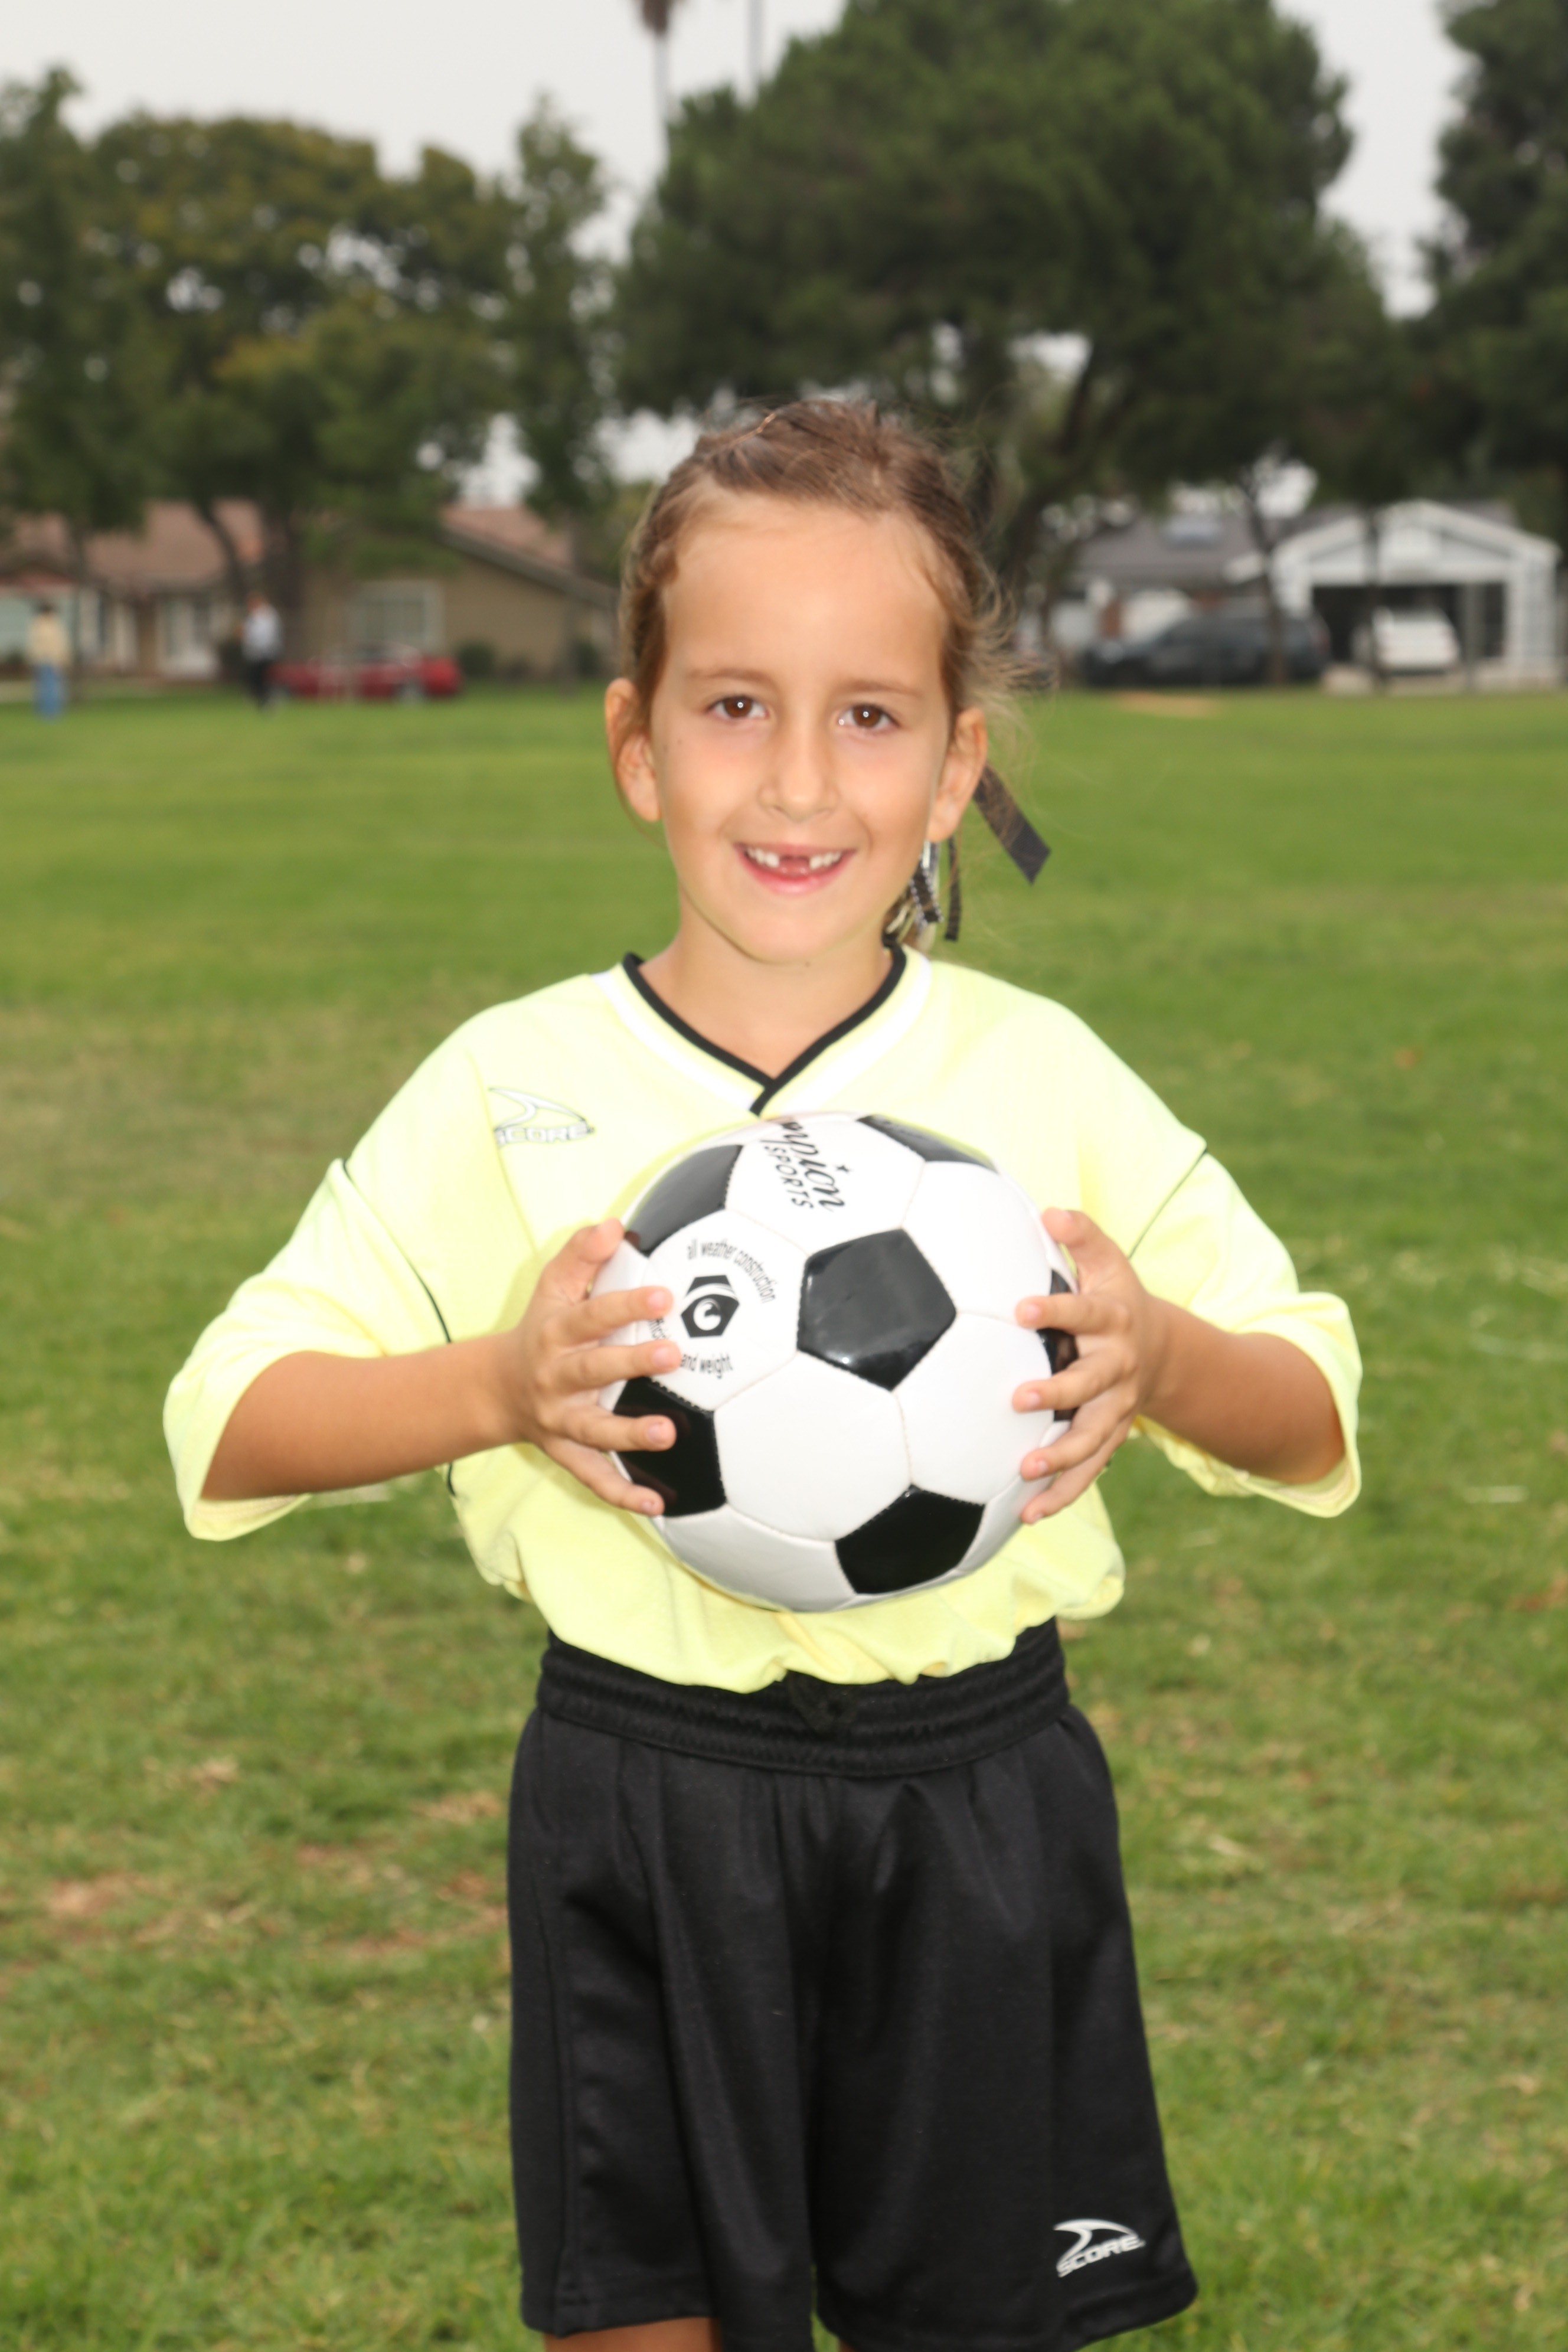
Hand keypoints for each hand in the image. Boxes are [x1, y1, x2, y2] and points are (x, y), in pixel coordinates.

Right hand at [497, 1220, 683, 1515]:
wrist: (497, 1389)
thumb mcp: (552, 1289)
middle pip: (593, 1370)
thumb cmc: (541, 1330)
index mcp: (556, 1334)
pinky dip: (623, 1494)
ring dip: (629, 1435)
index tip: (664, 1294)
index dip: (625, 1305)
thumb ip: (580, 1255)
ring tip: (667, 1434)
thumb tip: (614, 1225)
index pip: (591, 1316)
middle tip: (673, 1354)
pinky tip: (657, 1504)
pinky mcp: (567, 1453)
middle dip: (631, 1363)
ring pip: (594, 1431)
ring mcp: (561, 1421)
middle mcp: (556, 1379)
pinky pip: (594, 1478)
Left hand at [1011, 1208, 1168, 1523]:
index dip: (1056, 1311)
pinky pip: (1087, 1473)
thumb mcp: (1108, 1262)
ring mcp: (1115, 1410)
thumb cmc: (1117, 1298)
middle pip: (1090, 1384)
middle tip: (1020, 1398)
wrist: (1162, 1352)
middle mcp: (1117, 1368)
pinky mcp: (1108, 1440)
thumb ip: (1081, 1235)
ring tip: (1026, 1468)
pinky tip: (1026, 1514)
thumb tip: (1047, 1209)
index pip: (1086, 1313)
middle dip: (1058, 1392)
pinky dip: (1060, 1495)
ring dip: (1060, 1456)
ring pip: (1092, 1439)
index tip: (1020, 1309)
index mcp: (1114, 1321)